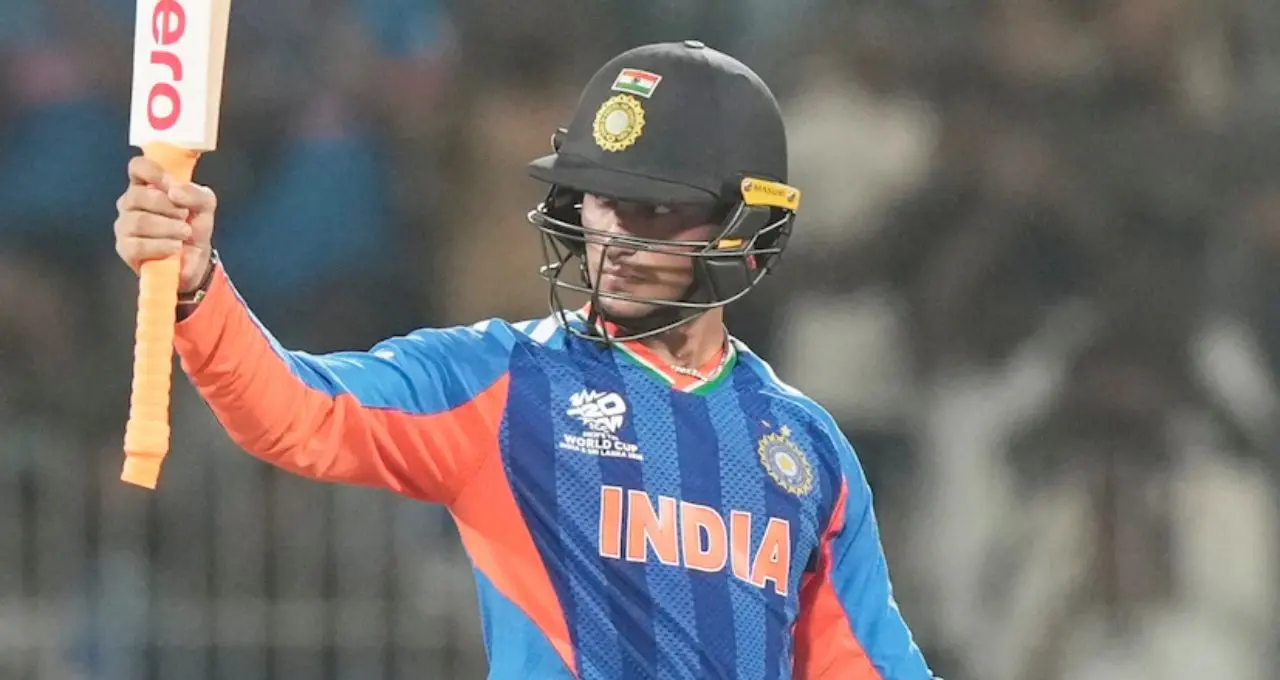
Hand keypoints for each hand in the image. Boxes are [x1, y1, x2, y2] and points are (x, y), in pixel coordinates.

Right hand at [114, 155, 217, 292]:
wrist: (195, 260)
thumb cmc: (193, 225)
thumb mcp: (205, 205)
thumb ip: (195, 193)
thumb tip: (175, 191)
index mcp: (147, 185)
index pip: (138, 167)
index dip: (152, 172)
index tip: (171, 185)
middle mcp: (130, 202)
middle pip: (138, 195)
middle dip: (168, 207)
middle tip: (185, 216)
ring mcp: (124, 225)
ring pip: (139, 221)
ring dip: (168, 228)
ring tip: (184, 233)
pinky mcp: (125, 248)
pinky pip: (138, 245)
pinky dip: (161, 246)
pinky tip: (175, 247)